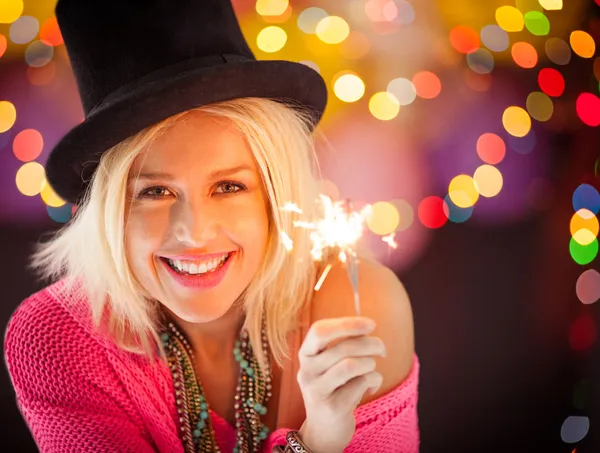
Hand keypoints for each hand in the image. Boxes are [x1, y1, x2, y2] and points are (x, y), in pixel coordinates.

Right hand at [295, 316, 386, 452]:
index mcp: (305, 354)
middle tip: (382, 350)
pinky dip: (374, 381)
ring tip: (371, 370)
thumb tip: (367, 326)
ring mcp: (317, 390)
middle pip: (343, 347)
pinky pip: (362, 383)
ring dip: (371, 364)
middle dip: (370, 344)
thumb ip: (342, 345)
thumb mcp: (330, 365)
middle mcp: (306, 370)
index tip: (371, 324)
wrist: (324, 431)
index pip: (320, 330)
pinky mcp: (332, 406)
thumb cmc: (333, 389)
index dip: (347, 323)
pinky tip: (370, 388)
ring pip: (352, 364)